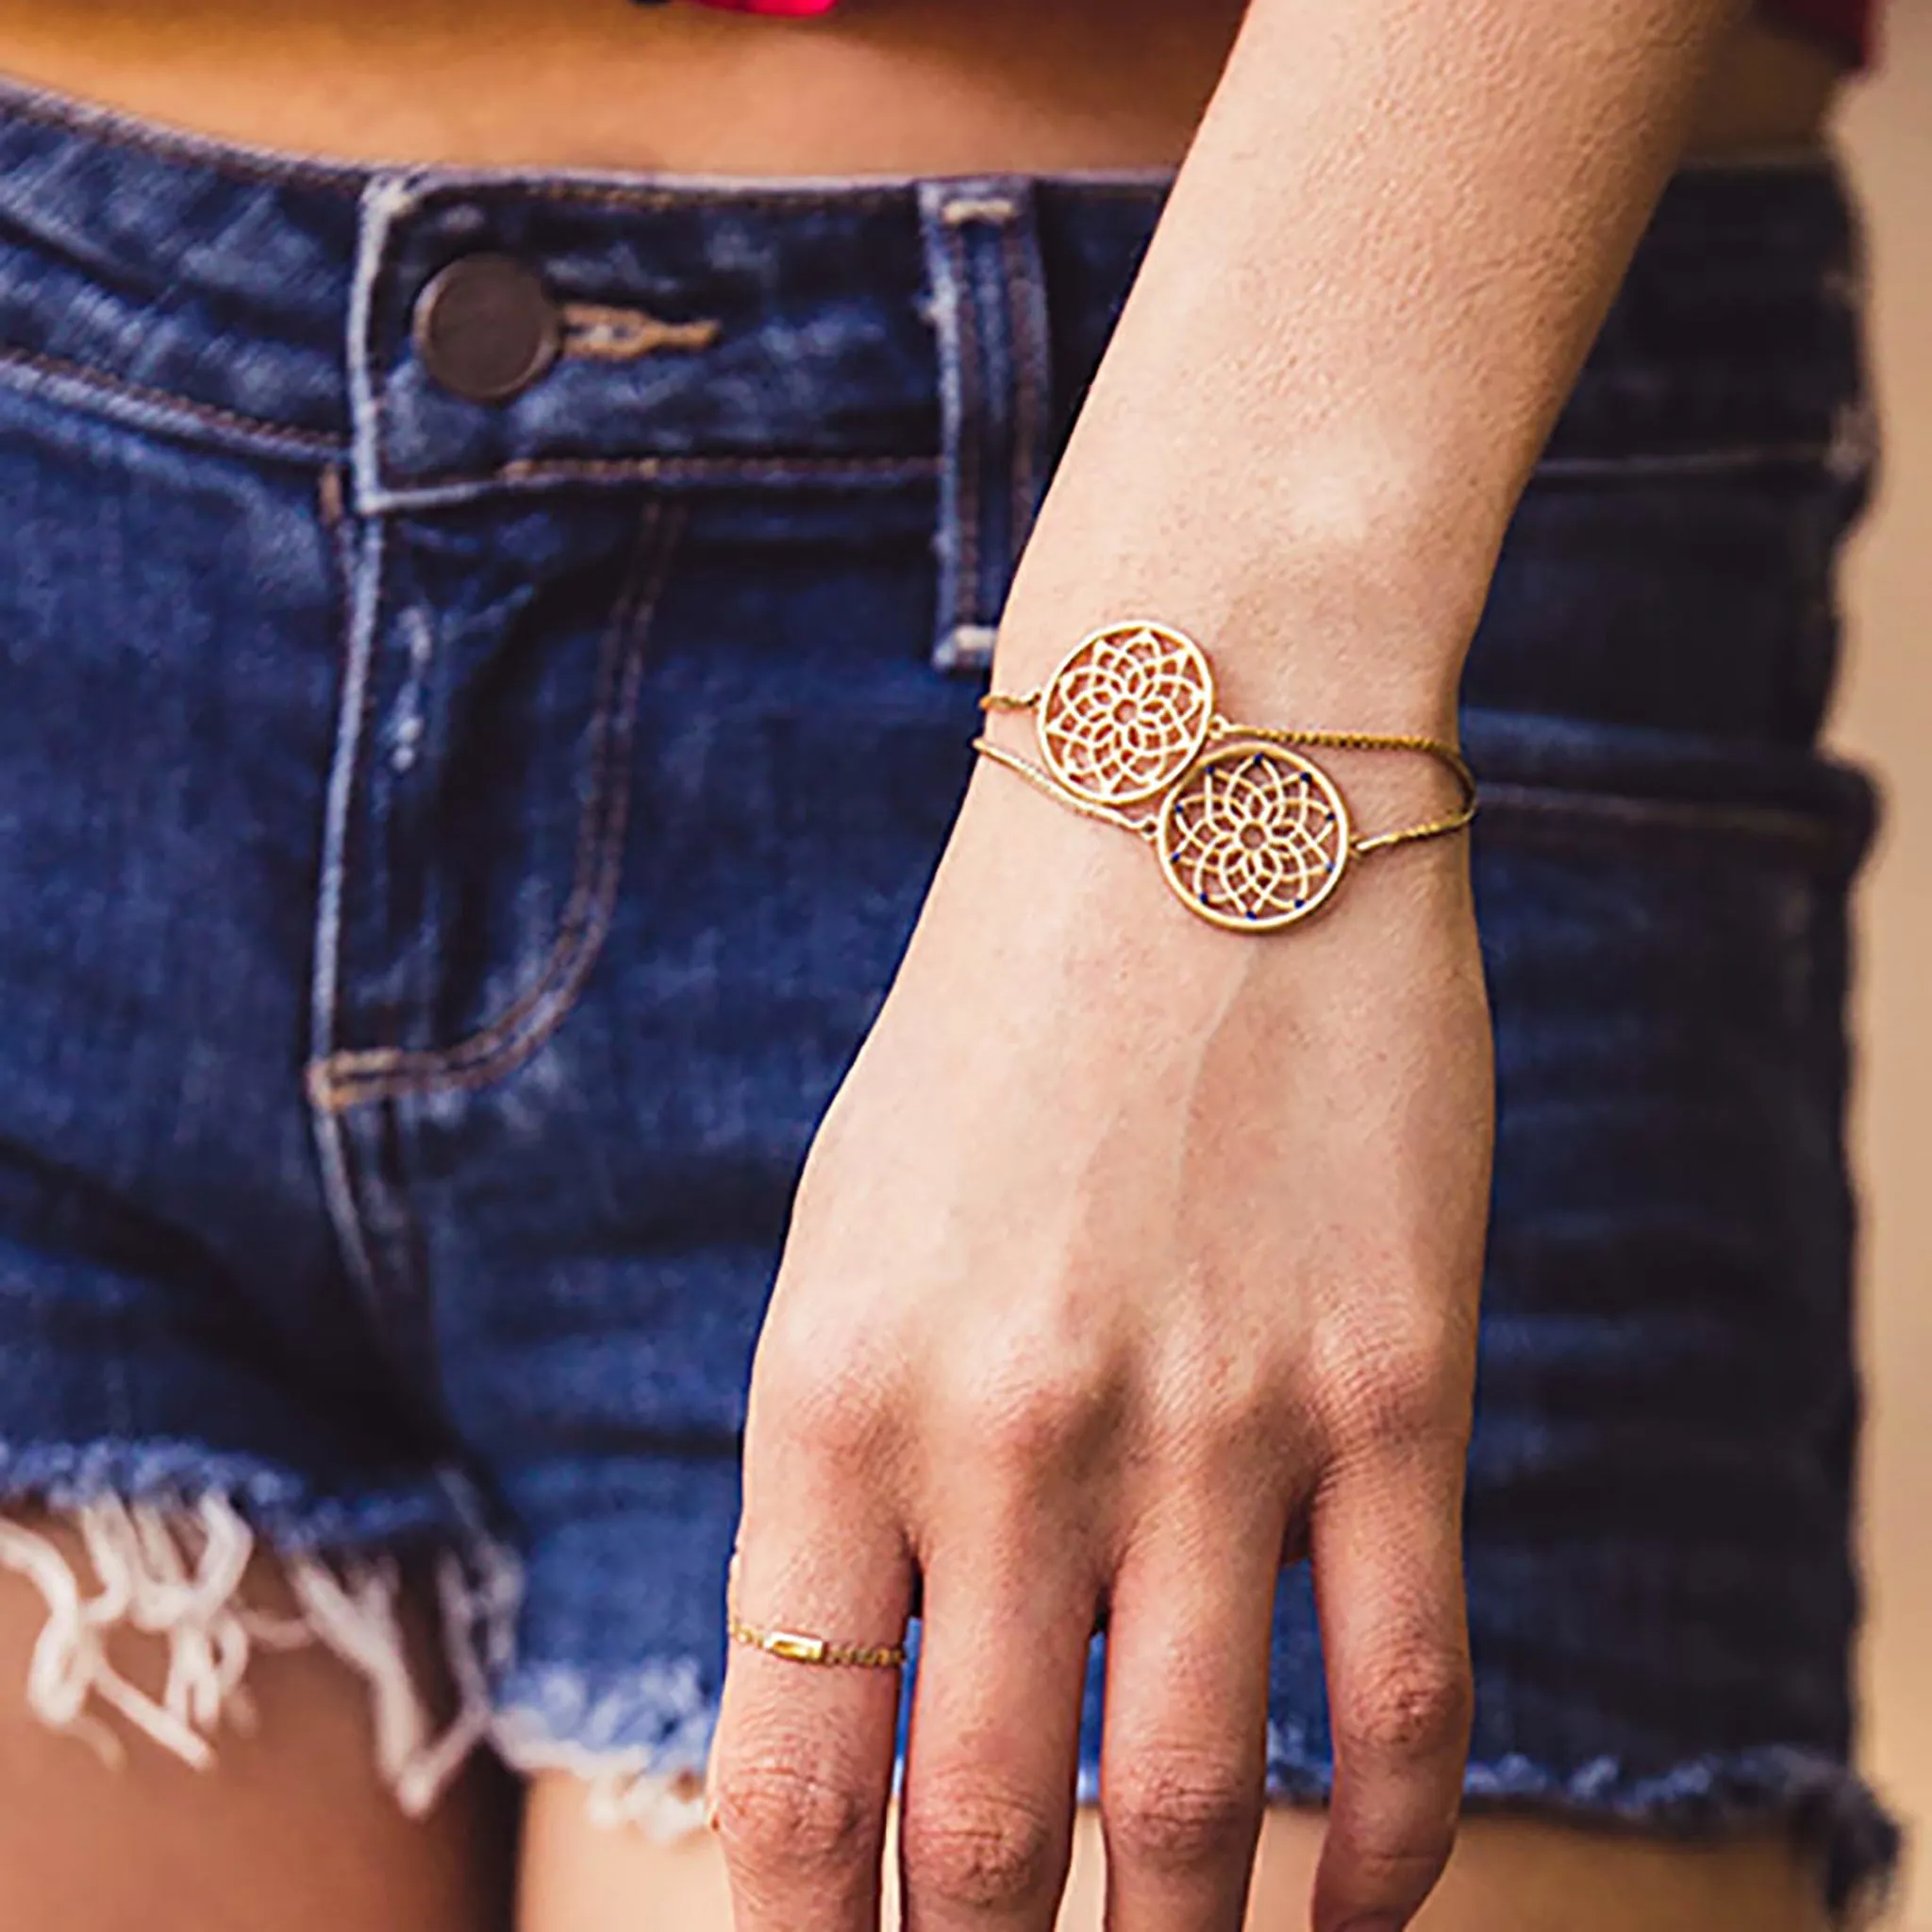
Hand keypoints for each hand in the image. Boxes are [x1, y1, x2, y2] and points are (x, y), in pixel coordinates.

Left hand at [709, 744, 1491, 1931]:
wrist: (1190, 794)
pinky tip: (1355, 1908)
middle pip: (988, 1840)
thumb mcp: (849, 1241)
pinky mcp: (1393, 1386)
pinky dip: (1383, 1856)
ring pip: (1197, 1813)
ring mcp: (1216, 1419)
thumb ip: (847, 1476)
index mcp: (827, 1395)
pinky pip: (1401, 1699)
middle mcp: (1007, 1435)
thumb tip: (867, 1710)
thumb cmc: (994, 1036)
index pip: (790, 1779)